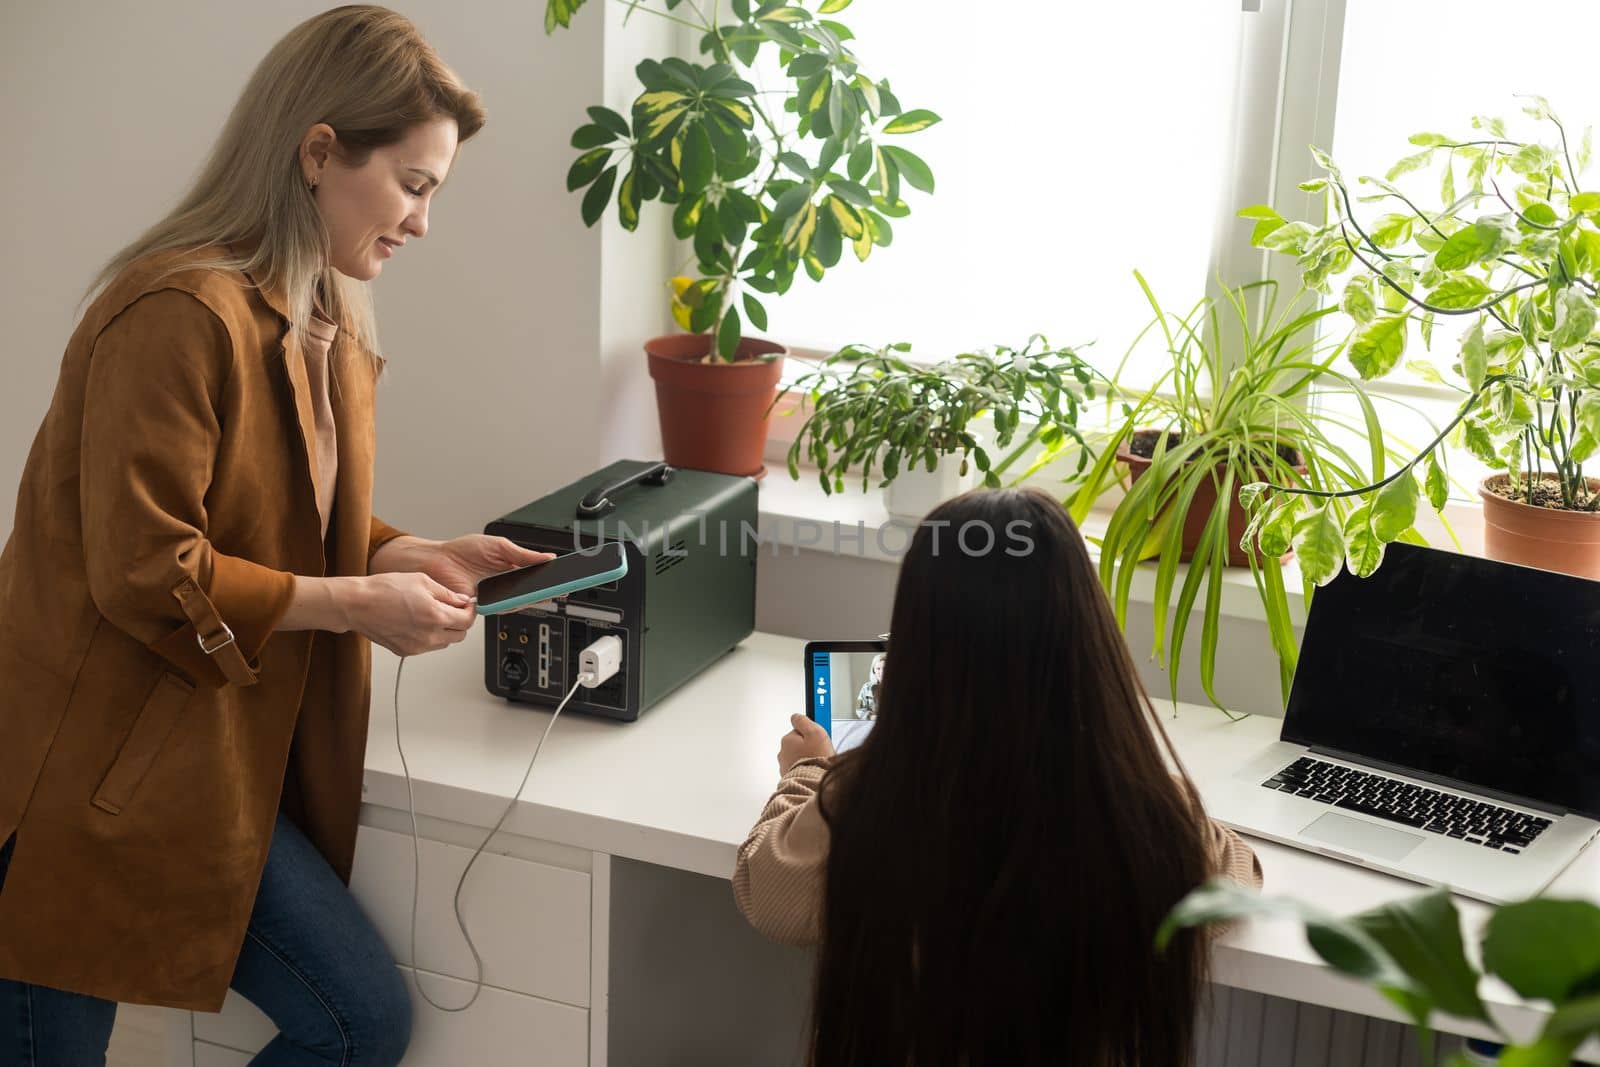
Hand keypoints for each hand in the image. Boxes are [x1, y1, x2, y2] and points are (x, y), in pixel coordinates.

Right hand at [347, 572, 477, 655]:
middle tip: (453, 608)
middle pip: (460, 635)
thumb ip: (447, 593)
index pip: (468, 620)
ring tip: (432, 613)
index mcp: (436, 616)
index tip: (467, 604)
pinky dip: (430, 636)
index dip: (471, 610)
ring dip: (446, 630)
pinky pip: (428, 646)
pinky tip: (418, 622)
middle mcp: (429, 636)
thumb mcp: (422, 581)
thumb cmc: (384, 589)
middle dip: (461, 621)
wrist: (357, 604)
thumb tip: (463, 600)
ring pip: (445, 643)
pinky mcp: (406, 651)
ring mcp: (417, 647)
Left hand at [420, 534, 554, 598]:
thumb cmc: (461, 552)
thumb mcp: (498, 546)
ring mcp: (496, 597)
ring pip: (522, 600)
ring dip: (538, 596)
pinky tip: (529, 597)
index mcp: (510, 567)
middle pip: (533, 590)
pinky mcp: (487, 606)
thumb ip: (523, 554)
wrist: (438, 561)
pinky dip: (518, 602)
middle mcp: (505, 584)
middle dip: (550, 589)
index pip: (536, 574)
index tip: (567, 574)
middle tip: (565, 586)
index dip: (551, 575)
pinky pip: (506, 606)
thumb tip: (546, 557)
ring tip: (552, 590)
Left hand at [778, 714, 834, 774]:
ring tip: (818, 762)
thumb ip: (804, 721)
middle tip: (821, 751)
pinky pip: (799, 769)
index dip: (811, 733)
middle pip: (799, 744)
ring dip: (807, 758)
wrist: (813, 784)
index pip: (799, 730)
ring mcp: (785, 766)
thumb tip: (796, 717)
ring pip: (799, 757)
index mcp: (787, 740)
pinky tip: (814, 770)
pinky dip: (806, 769)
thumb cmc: (815, 759)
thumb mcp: (815, 732)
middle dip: (809, 747)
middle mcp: (783, 752)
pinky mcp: (790, 777)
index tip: (818, 736)